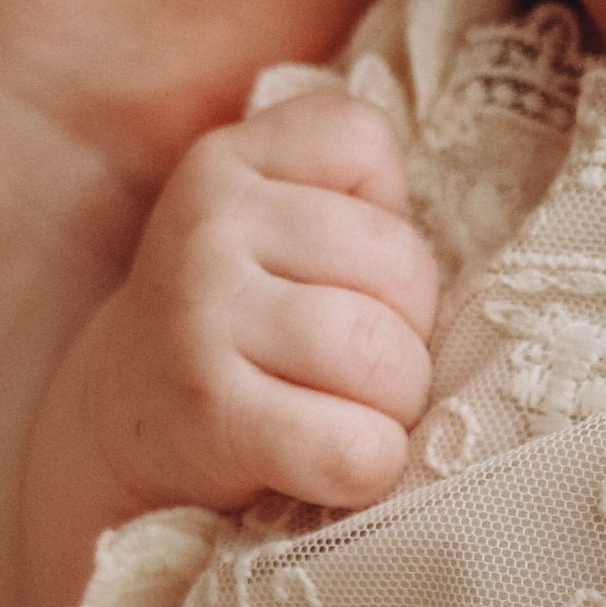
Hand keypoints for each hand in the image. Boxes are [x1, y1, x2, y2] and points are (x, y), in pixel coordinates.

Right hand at [27, 91, 439, 606]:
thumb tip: (478, 236)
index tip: (339, 264)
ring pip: (383, 353)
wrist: (127, 417)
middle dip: (409, 326)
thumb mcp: (274, 217)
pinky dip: (369, 465)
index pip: (361, 141)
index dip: (383, 212)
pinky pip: (350, 446)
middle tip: (361, 359)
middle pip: (400, 263)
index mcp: (229, 159)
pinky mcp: (211, 416)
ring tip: (353, 407)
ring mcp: (202, 316)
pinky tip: (339, 462)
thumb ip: (350, 194)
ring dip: (396, 402)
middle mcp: (209, 224)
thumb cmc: (243, 313)